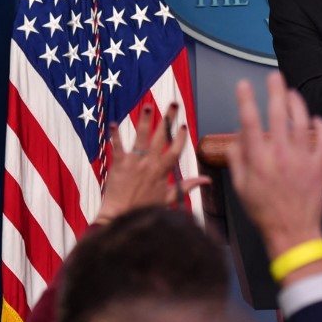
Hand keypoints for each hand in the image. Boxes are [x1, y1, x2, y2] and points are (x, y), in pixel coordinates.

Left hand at [94, 104, 209, 223]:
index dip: (180, 137)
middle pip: (161, 137)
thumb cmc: (144, 210)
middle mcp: (150, 163)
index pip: (175, 150)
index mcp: (162, 171)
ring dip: (145, 120)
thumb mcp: (169, 197)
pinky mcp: (119, 164)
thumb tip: (207, 180)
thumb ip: (188, 186)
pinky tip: (114, 122)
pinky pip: (117, 146)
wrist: (120, 218)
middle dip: (168, 118)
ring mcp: (134, 162)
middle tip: (174, 103)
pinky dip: (115, 134)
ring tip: (148, 105)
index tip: (184, 125)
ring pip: (141, 136)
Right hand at [226, 73, 321, 272]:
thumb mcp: (241, 187)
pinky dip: (321, 125)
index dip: (245, 100)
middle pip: (277, 114)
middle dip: (275, 90)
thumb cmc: (264, 212)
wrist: (293, 232)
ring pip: (302, 121)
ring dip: (297, 103)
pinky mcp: (320, 165)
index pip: (249, 122)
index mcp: (258, 160)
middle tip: (274, 76)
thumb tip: (237, 138)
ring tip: (292, 94)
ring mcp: (302, 159)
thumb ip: (237, 159)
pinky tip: (315, 120)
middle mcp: (280, 156)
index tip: (243, 84)